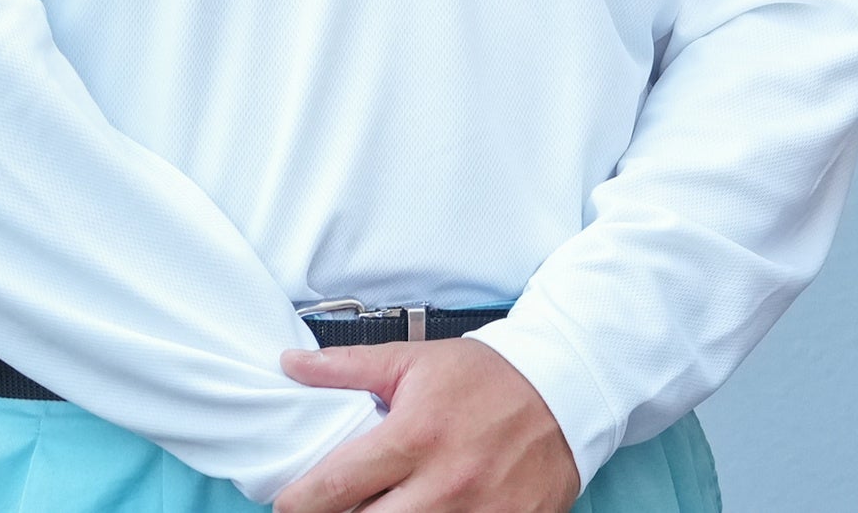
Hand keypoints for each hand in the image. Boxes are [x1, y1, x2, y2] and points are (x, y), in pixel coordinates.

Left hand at [273, 335, 578, 512]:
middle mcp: (444, 484)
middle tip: (337, 507)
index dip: (296, 503)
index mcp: (415, 437)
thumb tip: (289, 365)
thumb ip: (348, 367)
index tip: (290, 502)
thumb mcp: (416, 360)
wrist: (567, 389)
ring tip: (381, 505)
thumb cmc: (488, 376)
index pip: (331, 489)